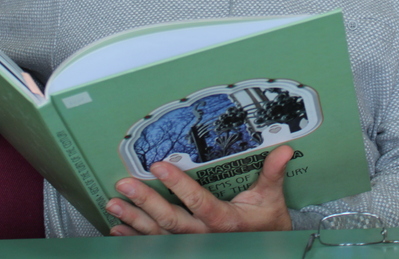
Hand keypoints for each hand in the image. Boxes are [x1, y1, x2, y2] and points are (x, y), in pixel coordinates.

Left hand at [106, 144, 294, 235]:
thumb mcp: (271, 198)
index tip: (159, 166)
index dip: (178, 184)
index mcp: (224, 221)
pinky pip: (154, 244)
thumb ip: (272, 173)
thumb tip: (283, 150)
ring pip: (158, 233)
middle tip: (125, 184)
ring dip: (134, 219)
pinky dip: (134, 237)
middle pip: (170, 219)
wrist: (265, 250)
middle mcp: (204, 235)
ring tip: (115, 204)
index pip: (198, 201)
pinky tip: (118, 228)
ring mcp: (191, 244)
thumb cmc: (266, 223)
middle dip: (146, 201)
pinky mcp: (182, 248)